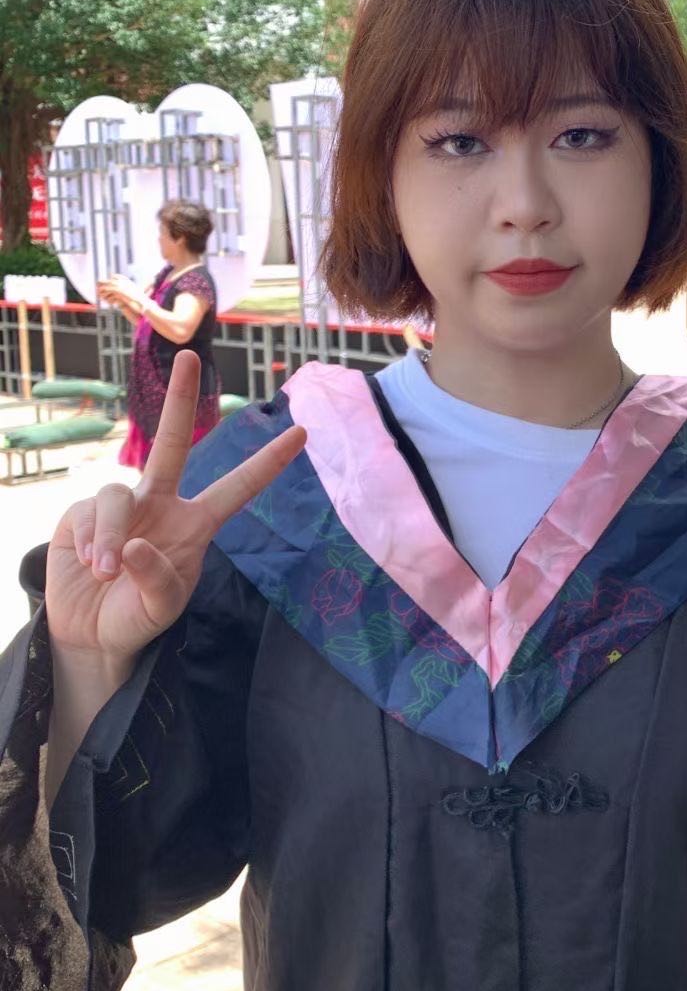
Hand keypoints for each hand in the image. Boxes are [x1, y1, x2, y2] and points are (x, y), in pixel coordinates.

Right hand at [45, 351, 304, 672]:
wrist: (93, 633)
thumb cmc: (140, 615)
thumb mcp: (162, 605)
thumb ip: (157, 577)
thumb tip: (132, 544)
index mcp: (196, 523)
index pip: (238, 488)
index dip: (268, 462)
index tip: (302, 431)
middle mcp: (162, 503)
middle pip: (174, 443)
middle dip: (182, 400)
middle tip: (190, 357)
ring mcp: (122, 505)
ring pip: (118, 494)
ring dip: (110, 534)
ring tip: (106, 570)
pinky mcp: (81, 513)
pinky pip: (89, 514)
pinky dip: (92, 541)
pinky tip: (92, 566)